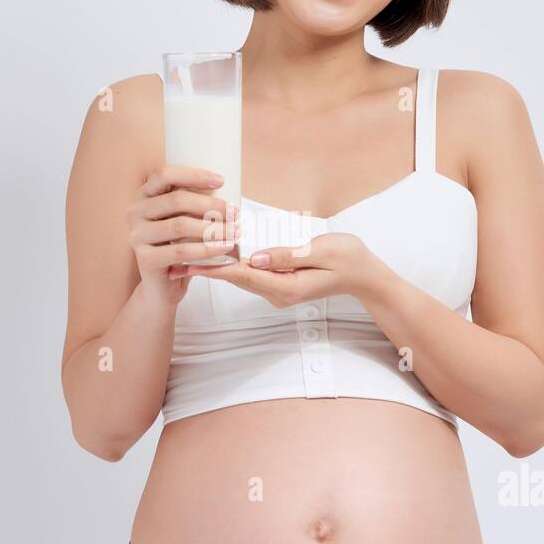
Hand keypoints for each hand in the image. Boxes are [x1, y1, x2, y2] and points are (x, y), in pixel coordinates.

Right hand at [127, 165, 239, 309]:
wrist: (162, 286)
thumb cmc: (177, 247)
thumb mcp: (184, 220)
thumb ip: (194, 204)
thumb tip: (228, 189)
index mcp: (144, 196)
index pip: (165, 175)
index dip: (193, 174)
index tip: (221, 181)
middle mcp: (135, 212)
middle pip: (176, 200)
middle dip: (211, 205)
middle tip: (234, 213)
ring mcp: (137, 236)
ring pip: (180, 225)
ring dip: (213, 228)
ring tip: (235, 232)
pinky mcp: (145, 259)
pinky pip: (180, 251)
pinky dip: (206, 249)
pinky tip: (224, 248)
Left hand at [176, 232, 378, 307]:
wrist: (366, 275)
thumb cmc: (349, 259)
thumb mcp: (322, 251)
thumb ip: (288, 254)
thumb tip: (255, 256)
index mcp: (287, 287)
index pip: (242, 275)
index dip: (214, 266)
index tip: (188, 259)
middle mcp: (279, 293)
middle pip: (236, 277)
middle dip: (208, 265)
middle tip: (177, 253)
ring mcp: (279, 290)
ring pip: (242, 276)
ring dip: (218, 263)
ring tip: (189, 252)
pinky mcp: (281, 283)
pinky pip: (253, 273)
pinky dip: (235, 262)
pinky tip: (220, 250)